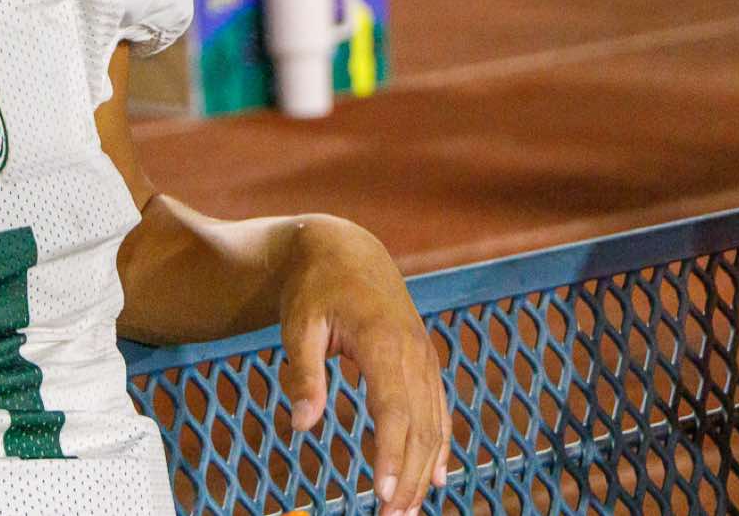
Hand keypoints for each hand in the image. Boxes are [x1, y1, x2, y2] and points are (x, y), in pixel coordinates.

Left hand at [277, 218, 449, 514]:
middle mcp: (413, 352)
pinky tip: (435, 476)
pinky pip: (438, 409)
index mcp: (383, 341)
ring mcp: (424, 356)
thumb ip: (304, 373)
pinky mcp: (424, 360)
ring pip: (434, 422)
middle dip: (408, 475)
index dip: (391, 454)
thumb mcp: (298, 324)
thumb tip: (302, 425)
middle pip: (420, 426)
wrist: (343, 249)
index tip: (381, 492)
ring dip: (423, 468)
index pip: (394, 411)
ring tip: (407, 508)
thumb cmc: (316, 286)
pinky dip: (439, 444)